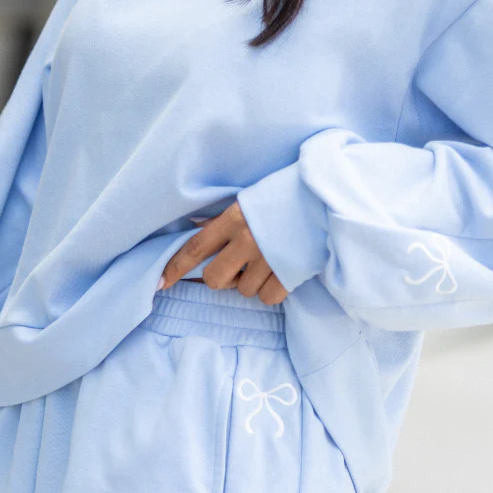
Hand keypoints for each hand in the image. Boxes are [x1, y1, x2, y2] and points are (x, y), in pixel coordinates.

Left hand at [160, 202, 288, 305]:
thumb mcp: (252, 199)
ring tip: (269, 262)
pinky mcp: (290, 273)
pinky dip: (273, 290)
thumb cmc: (290, 194)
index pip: (194, 247)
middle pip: (214, 279)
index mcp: (235, 218)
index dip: (174, 268)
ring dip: (252, 282)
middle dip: (221, 278)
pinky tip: (282, 272)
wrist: (331, 196)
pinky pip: (268, 298)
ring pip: (243, 291)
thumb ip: (227, 220)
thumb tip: (200, 233)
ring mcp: (269, 259)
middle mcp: (247, 240)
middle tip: (236, 268)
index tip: (161, 282)